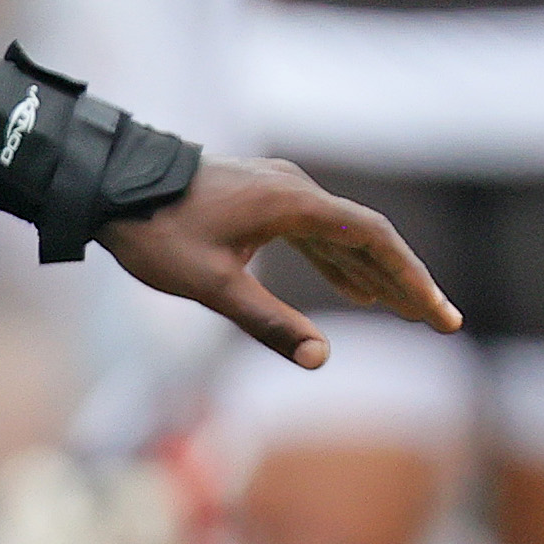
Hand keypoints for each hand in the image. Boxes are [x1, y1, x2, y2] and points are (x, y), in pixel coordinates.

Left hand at [96, 155, 460, 367]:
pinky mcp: (257, 195)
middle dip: (402, 280)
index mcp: (292, 202)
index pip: (374, 239)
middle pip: (366, 235)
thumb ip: (268, 322)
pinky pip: (313, 230)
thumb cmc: (154, 232)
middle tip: (439, 322)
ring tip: (403, 312)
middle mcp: (292, 187)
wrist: (104, 184)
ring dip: (371, 272)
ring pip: (340, 233)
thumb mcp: (210, 286)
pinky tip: (352, 288)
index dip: (411, 278)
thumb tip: (321, 359)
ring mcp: (275, 188)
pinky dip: (337, 260)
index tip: (438, 314)